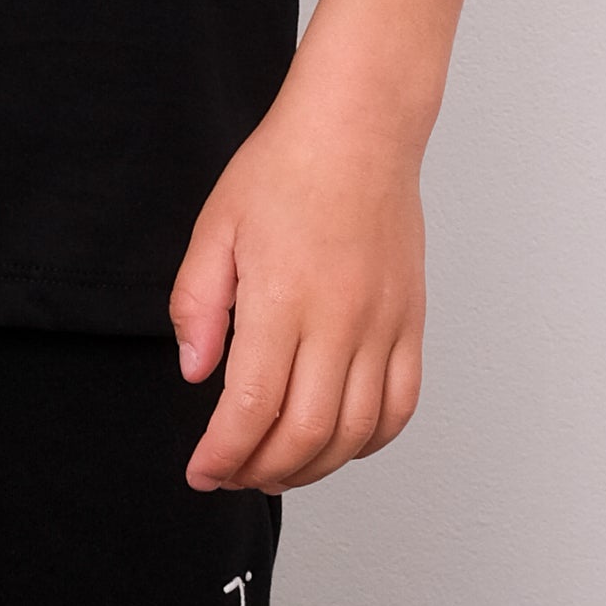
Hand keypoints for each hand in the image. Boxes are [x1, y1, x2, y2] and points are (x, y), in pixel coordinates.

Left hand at [170, 62, 427, 490]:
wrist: (357, 129)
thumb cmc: (283, 169)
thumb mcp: (216, 227)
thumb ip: (198, 305)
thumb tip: (194, 373)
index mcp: (282, 299)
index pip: (250, 408)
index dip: (222, 454)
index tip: (201, 471)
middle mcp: (339, 321)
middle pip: (305, 434)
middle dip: (260, 471)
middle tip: (231, 475)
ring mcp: (382, 325)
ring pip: (355, 432)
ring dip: (313, 467)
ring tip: (276, 468)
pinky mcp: (410, 322)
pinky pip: (400, 406)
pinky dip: (369, 441)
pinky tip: (338, 444)